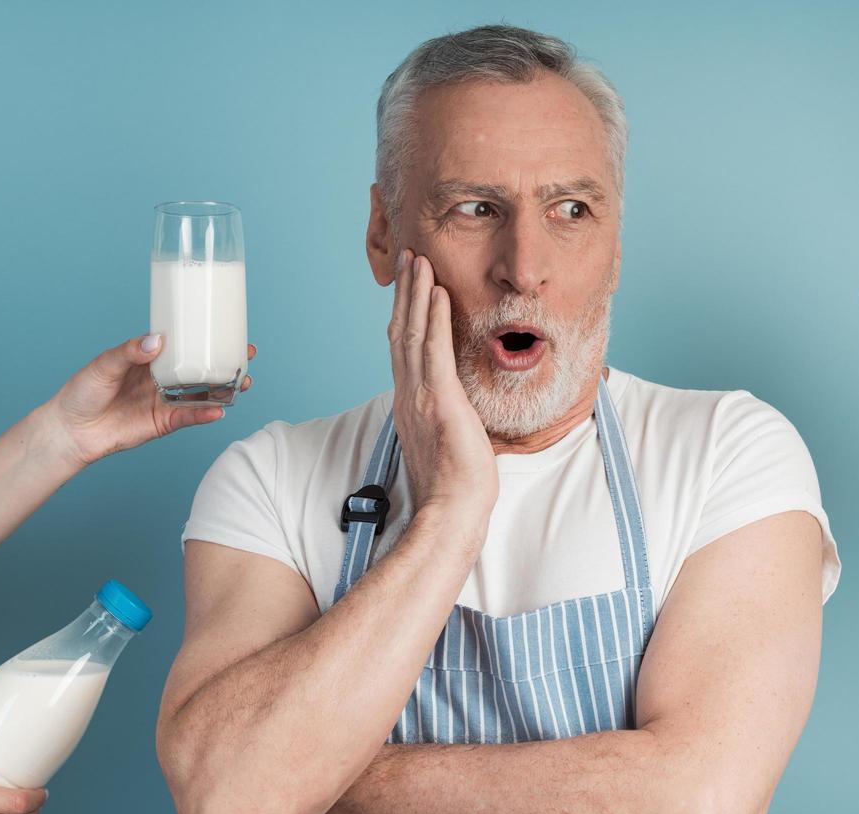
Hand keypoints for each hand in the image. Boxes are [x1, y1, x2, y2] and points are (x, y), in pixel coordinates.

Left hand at [42, 335, 257, 467]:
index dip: (204, 338)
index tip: (226, 330)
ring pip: (202, 393)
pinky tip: (219, 410)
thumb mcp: (104, 364)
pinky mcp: (164, 423)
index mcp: (149, 358)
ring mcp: (165, 400)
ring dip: (223, 389)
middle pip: (200, 369)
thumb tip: (157, 341)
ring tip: (243, 384)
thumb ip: (130, 352)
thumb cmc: (82, 392)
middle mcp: (162, 378)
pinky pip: (189, 417)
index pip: (182, 344)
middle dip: (224, 363)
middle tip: (245, 356)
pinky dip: (204, 414)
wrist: (71, 430)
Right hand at [387, 251, 496, 541]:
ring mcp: (420, 396)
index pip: (404, 349)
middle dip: (406, 293)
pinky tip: (437, 293)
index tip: (410, 286)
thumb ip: (446, 417)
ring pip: (414, 333)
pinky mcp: (439, 401)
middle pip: (402, 332)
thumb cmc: (455, 486)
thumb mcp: (448, 441)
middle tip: (409, 258)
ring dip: (417, 294)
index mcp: (410, 403)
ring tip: (420, 261)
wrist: (452, 511)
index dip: (405, 314)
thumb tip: (456, 409)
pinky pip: (434, 351)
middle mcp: (409, 394)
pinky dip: (434, 319)